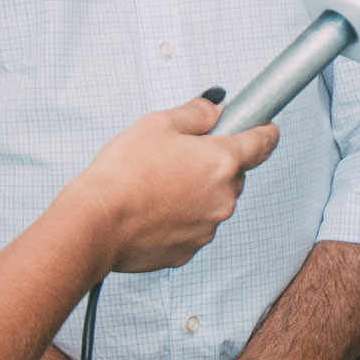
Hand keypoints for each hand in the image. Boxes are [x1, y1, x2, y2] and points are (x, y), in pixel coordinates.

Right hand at [67, 97, 278, 274]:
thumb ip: (196, 113)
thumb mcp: (157, 123)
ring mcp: (208, 228)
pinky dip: (180, 217)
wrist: (95, 224)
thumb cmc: (123, 172)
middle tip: (179, 156)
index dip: (264, 130)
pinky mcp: (189, 251)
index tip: (263, 126)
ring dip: (196, 192)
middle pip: (234, 174)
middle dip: (214, 163)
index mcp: (222, 161)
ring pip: (213, 202)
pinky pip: (194, 226)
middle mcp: (224, 198)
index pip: (263, 143)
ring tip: (157, 186)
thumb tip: (216, 109)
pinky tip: (152, 210)